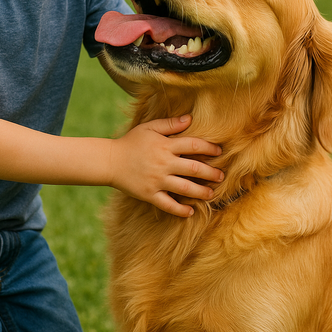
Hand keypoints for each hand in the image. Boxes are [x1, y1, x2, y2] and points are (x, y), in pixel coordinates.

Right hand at [109, 115, 223, 216]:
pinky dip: (180, 210)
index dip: (209, 148)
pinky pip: (168, 205)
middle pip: (194, 169)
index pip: (193, 146)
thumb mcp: (149, 127)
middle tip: (221, 176)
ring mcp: (157, 180)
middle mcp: (164, 163)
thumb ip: (170, 124)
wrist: (110, 161)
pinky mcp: (149, 194)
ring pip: (185, 188)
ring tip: (211, 194)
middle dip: (211, 173)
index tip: (219, 152)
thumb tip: (190, 118)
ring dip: (201, 192)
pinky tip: (190, 212)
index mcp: (165, 146)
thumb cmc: (131, 141)